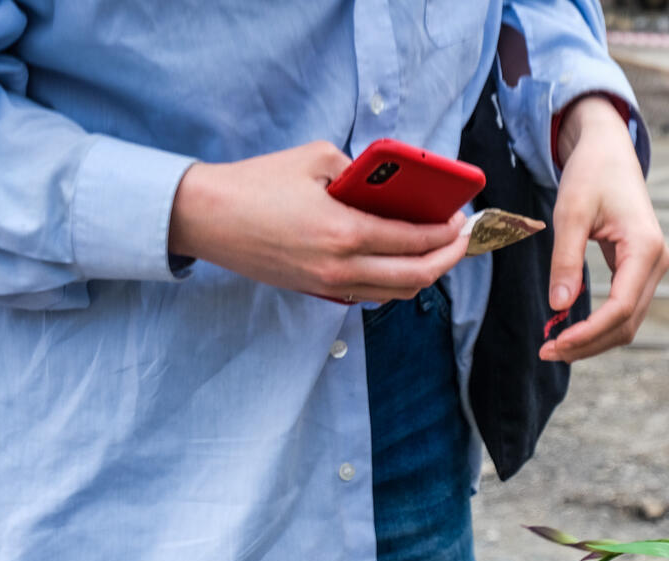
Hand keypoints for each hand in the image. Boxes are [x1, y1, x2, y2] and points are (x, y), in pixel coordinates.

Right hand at [168, 141, 469, 301]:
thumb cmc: (257, 183)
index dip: (447, 233)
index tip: (461, 220)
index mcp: (345, 232)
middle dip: (449, 258)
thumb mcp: (316, 158)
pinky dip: (396, 282)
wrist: (206, 218)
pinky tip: (402, 261)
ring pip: (397, 293)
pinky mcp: (318, 292)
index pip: (415, 240)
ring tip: (438, 252)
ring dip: (425, 274)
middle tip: (462, 241)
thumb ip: (361, 171)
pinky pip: (372, 295)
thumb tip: (392, 186)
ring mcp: (330, 285)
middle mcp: (342, 267)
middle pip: (417, 276)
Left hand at [542, 96, 668, 361]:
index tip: (556, 343)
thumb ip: (565, 260)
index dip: (590, 332)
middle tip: (547, 352)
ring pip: (628, 321)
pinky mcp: (641, 270)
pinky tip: (571, 329)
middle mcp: (657, 262)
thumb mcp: (570, 212)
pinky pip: (624, 308)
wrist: (608, 152)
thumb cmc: (590, 175)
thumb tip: (558, 306)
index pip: (621, 307)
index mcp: (645, 248)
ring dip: (594, 339)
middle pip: (627, 323)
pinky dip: (599, 325)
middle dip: (589, 343)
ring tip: (556, 345)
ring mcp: (653, 268)